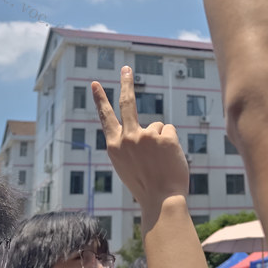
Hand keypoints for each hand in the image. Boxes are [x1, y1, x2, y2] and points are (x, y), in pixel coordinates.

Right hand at [92, 67, 189, 210]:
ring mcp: (145, 136)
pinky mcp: (164, 136)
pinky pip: (170, 131)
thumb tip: (149, 127)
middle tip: (126, 68)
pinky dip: (172, 144)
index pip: (106, 117)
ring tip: (160, 161)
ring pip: (157, 126)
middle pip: (127, 103)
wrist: (161, 199)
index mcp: (114, 146)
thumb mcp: (128, 165)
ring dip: (161, 141)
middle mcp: (127, 138)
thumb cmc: (146, 186)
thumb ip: (131, 144)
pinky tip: (169, 159)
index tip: (95, 83)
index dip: (100, 99)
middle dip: (125, 83)